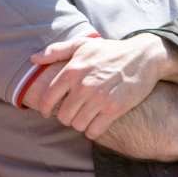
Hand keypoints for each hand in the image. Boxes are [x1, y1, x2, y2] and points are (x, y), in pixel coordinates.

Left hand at [26, 34, 169, 139]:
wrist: (144, 56)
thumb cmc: (109, 51)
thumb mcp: (82, 45)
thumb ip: (56, 51)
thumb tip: (33, 59)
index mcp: (71, 71)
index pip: (47, 99)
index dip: (45, 109)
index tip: (48, 113)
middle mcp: (83, 86)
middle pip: (63, 116)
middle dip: (66, 117)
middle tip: (73, 114)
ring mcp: (99, 98)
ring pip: (77, 125)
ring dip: (80, 124)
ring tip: (84, 117)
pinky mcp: (115, 108)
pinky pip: (94, 131)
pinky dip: (92, 131)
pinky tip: (96, 124)